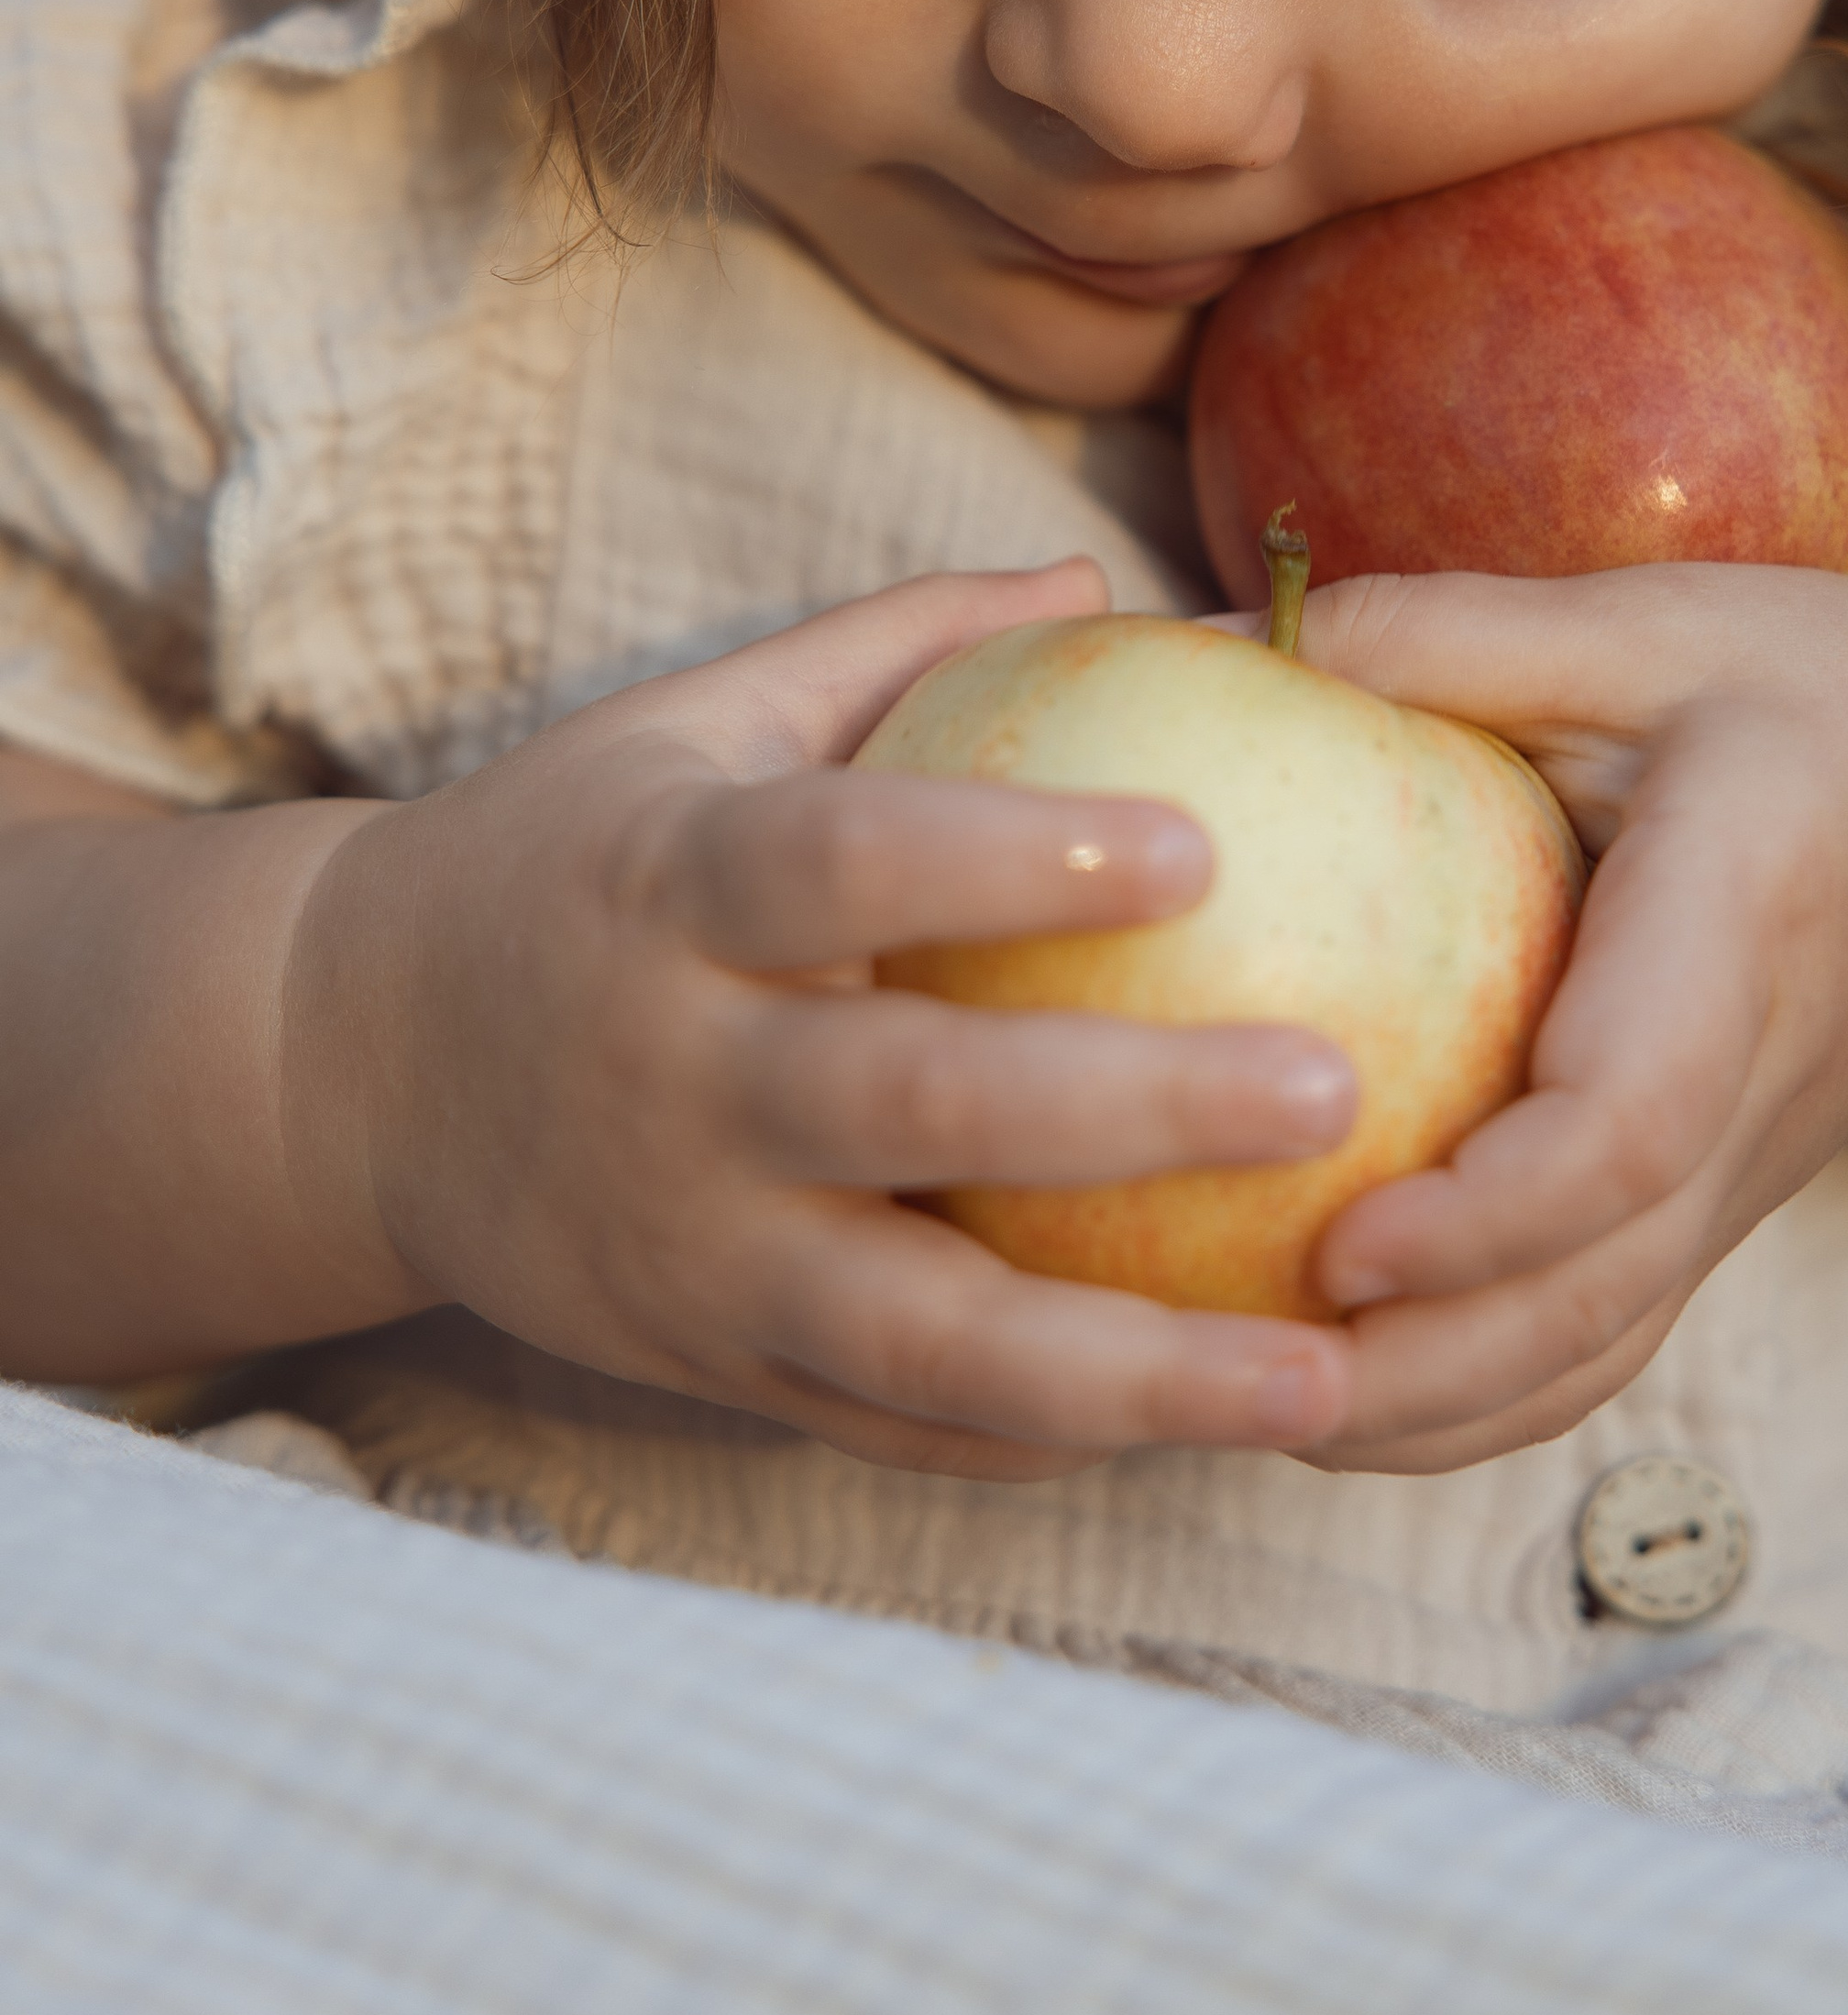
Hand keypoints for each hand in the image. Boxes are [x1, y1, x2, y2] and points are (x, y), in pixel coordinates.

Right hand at [280, 563, 1357, 1478]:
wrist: (346, 1066)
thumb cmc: (578, 860)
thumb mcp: (692, 720)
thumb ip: (892, 648)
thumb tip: (1102, 574)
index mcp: (667, 887)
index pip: (839, 862)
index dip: (1011, 854)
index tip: (1205, 844)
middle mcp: (670, 1077)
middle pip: (903, 1105)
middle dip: (1125, 1108)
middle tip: (1334, 1090)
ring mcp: (685, 1249)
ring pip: (911, 1334)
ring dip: (1130, 1370)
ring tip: (1326, 1382)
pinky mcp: (706, 1367)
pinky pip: (894, 1427)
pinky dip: (1049, 1440)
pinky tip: (1216, 1428)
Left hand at [1279, 565, 1847, 1473]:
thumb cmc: (1811, 695)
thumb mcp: (1649, 620)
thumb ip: (1442, 634)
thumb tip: (1202, 636)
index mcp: (1745, 917)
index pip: (1636, 1116)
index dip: (1493, 1209)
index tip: (1343, 1242)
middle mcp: (1756, 1081)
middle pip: (1604, 1284)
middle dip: (1427, 1365)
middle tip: (1246, 1375)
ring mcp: (1744, 1172)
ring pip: (1602, 1346)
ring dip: (1438, 1411)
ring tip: (1260, 1412)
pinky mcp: (1712, 1210)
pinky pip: (1602, 1338)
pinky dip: (1476, 1397)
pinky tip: (1332, 1400)